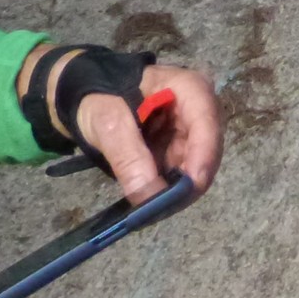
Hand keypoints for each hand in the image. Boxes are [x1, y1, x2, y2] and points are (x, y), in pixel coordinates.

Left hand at [73, 64, 223, 205]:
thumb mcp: (108, 122)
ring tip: (151, 208)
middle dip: (189, 181)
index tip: (186, 190)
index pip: (207, 124)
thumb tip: (148, 197)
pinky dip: (169, 187)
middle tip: (162, 208)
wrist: (90, 96)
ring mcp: (193, 129)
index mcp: (190, 89)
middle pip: (208, 149)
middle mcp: (201, 109)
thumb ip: (128, 156)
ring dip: (178, 188)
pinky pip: (184, 172)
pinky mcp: (182, 146)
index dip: (202, 158)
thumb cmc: (101, 97)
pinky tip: (152, 198)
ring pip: (198, 165)